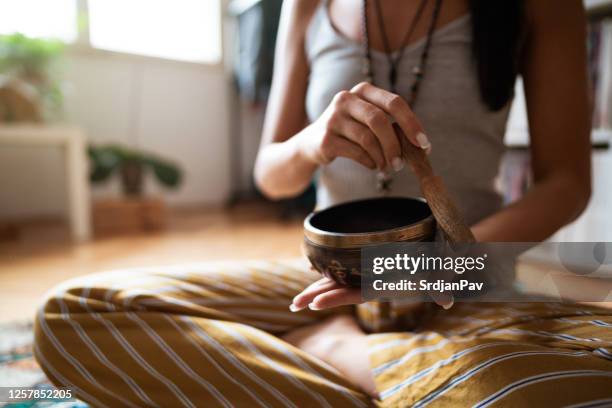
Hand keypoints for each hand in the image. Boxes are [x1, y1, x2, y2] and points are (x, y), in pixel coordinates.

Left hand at [289, 276, 453, 310]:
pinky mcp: (367, 265)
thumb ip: (440, 287)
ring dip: (317, 289)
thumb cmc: (439, 263)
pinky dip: (328, 272)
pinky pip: (344, 270)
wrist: (441, 255)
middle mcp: (372, 282)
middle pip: (339, 290)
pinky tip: (313, 273)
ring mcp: (368, 274)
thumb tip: (447, 300)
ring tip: (296, 301)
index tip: (314, 304)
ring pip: (338, 282)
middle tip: (292, 306)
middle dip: (315, 297)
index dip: (335, 299)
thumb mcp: (438, 273)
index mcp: (382, 285)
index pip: (354, 294)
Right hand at [296, 82, 431, 171]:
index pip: (394, 102)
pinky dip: (369, 162)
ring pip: (368, 139)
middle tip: (401, 164)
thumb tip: (420, 145)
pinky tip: (372, 164)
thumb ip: (390, 126)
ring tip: (386, 166)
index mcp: (363, 90)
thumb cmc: (350, 132)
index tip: (424, 144)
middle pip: (380, 120)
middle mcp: (346, 99)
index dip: (412, 123)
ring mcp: (333, 118)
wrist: (311, 143)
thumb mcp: (368, 121)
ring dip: (382, 157)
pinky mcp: (325, 139)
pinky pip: (356, 152)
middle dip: (395, 145)